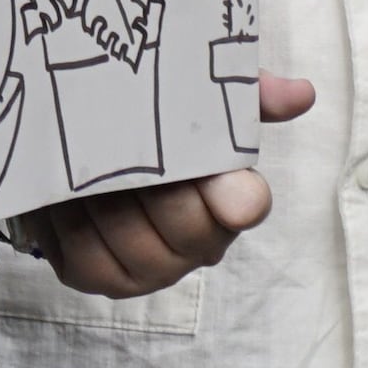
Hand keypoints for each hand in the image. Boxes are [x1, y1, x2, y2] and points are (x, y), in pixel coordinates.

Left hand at [7, 74, 312, 293]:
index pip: (243, 205)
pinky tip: (66, 193)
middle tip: (125, 145)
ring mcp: (147, 268)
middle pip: (187, 228)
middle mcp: (196, 243)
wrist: (68, 141)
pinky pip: (87, 259)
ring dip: (106, 200)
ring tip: (85, 160)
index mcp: (228, 198)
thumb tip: (301, 93)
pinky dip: (72, 224)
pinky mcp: (94, 276)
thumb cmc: (140, 120)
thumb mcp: (189, 93)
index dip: (234, 199)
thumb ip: (241, 91)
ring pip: (135, 243)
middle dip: (157, 188)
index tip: (234, 189)